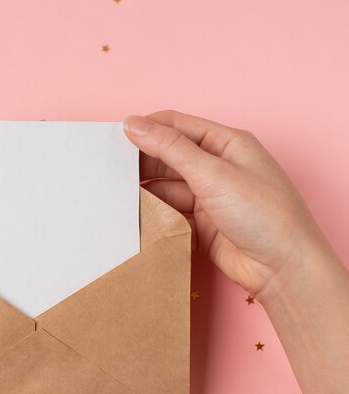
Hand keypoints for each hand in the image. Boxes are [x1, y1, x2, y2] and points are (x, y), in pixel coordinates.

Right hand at [123, 110, 329, 304]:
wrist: (283, 268)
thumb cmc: (264, 215)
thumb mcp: (213, 174)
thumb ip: (171, 149)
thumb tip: (135, 125)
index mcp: (226, 144)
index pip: (177, 126)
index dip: (146, 129)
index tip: (115, 139)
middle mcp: (217, 167)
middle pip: (169, 157)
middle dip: (142, 163)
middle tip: (111, 171)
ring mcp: (209, 197)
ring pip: (167, 187)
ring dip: (147, 192)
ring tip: (120, 196)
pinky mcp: (202, 224)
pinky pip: (170, 213)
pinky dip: (155, 214)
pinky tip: (139, 216)